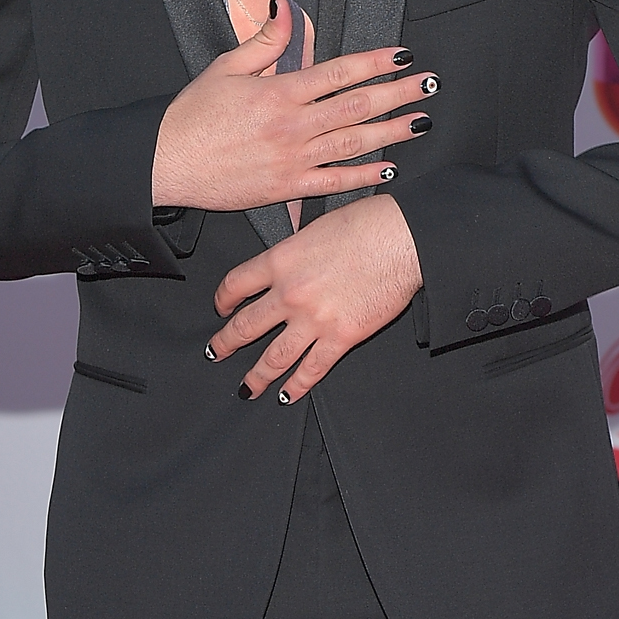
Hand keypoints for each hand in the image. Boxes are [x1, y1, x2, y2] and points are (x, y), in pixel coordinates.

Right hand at [153, 2, 436, 213]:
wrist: (165, 164)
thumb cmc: (191, 117)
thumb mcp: (225, 68)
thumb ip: (264, 41)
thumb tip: (288, 9)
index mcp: (278, 93)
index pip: (339, 73)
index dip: (375, 63)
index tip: (403, 56)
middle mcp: (291, 126)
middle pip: (356, 106)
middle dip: (398, 94)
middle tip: (430, 84)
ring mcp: (292, 160)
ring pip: (352, 144)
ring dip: (392, 132)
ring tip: (421, 122)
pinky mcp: (286, 189)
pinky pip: (333, 183)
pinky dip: (363, 176)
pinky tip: (389, 168)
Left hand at [209, 195, 423, 402]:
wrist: (402, 239)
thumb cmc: (367, 223)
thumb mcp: (315, 225)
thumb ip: (295, 246)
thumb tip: (289, 253)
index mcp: (280, 261)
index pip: (236, 285)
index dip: (223, 300)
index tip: (221, 308)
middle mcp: (289, 294)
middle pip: (245, 327)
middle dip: (225, 343)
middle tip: (216, 352)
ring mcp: (313, 320)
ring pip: (274, 357)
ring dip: (257, 376)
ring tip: (247, 387)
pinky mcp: (341, 338)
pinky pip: (312, 368)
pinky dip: (297, 386)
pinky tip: (287, 395)